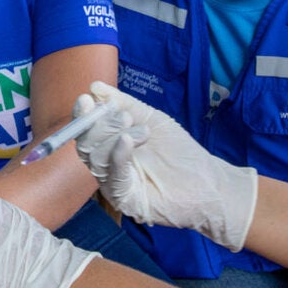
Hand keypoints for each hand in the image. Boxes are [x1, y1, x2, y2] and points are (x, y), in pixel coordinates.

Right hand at [74, 82, 256, 249]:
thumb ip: (122, 103)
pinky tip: (129, 139)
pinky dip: (118, 154)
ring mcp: (113, 184)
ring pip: (96, 158)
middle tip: (125, 116)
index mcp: (108, 146)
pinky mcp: (124, 200)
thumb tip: (95, 86)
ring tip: (144, 132)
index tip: (86, 99)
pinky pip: (112, 176)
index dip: (81, 114)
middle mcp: (106, 165)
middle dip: (101, 125)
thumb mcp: (149, 119)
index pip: (84, 130)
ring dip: (116, 137)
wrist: (206, 181)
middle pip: (85, 144)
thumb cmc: (179, 151)